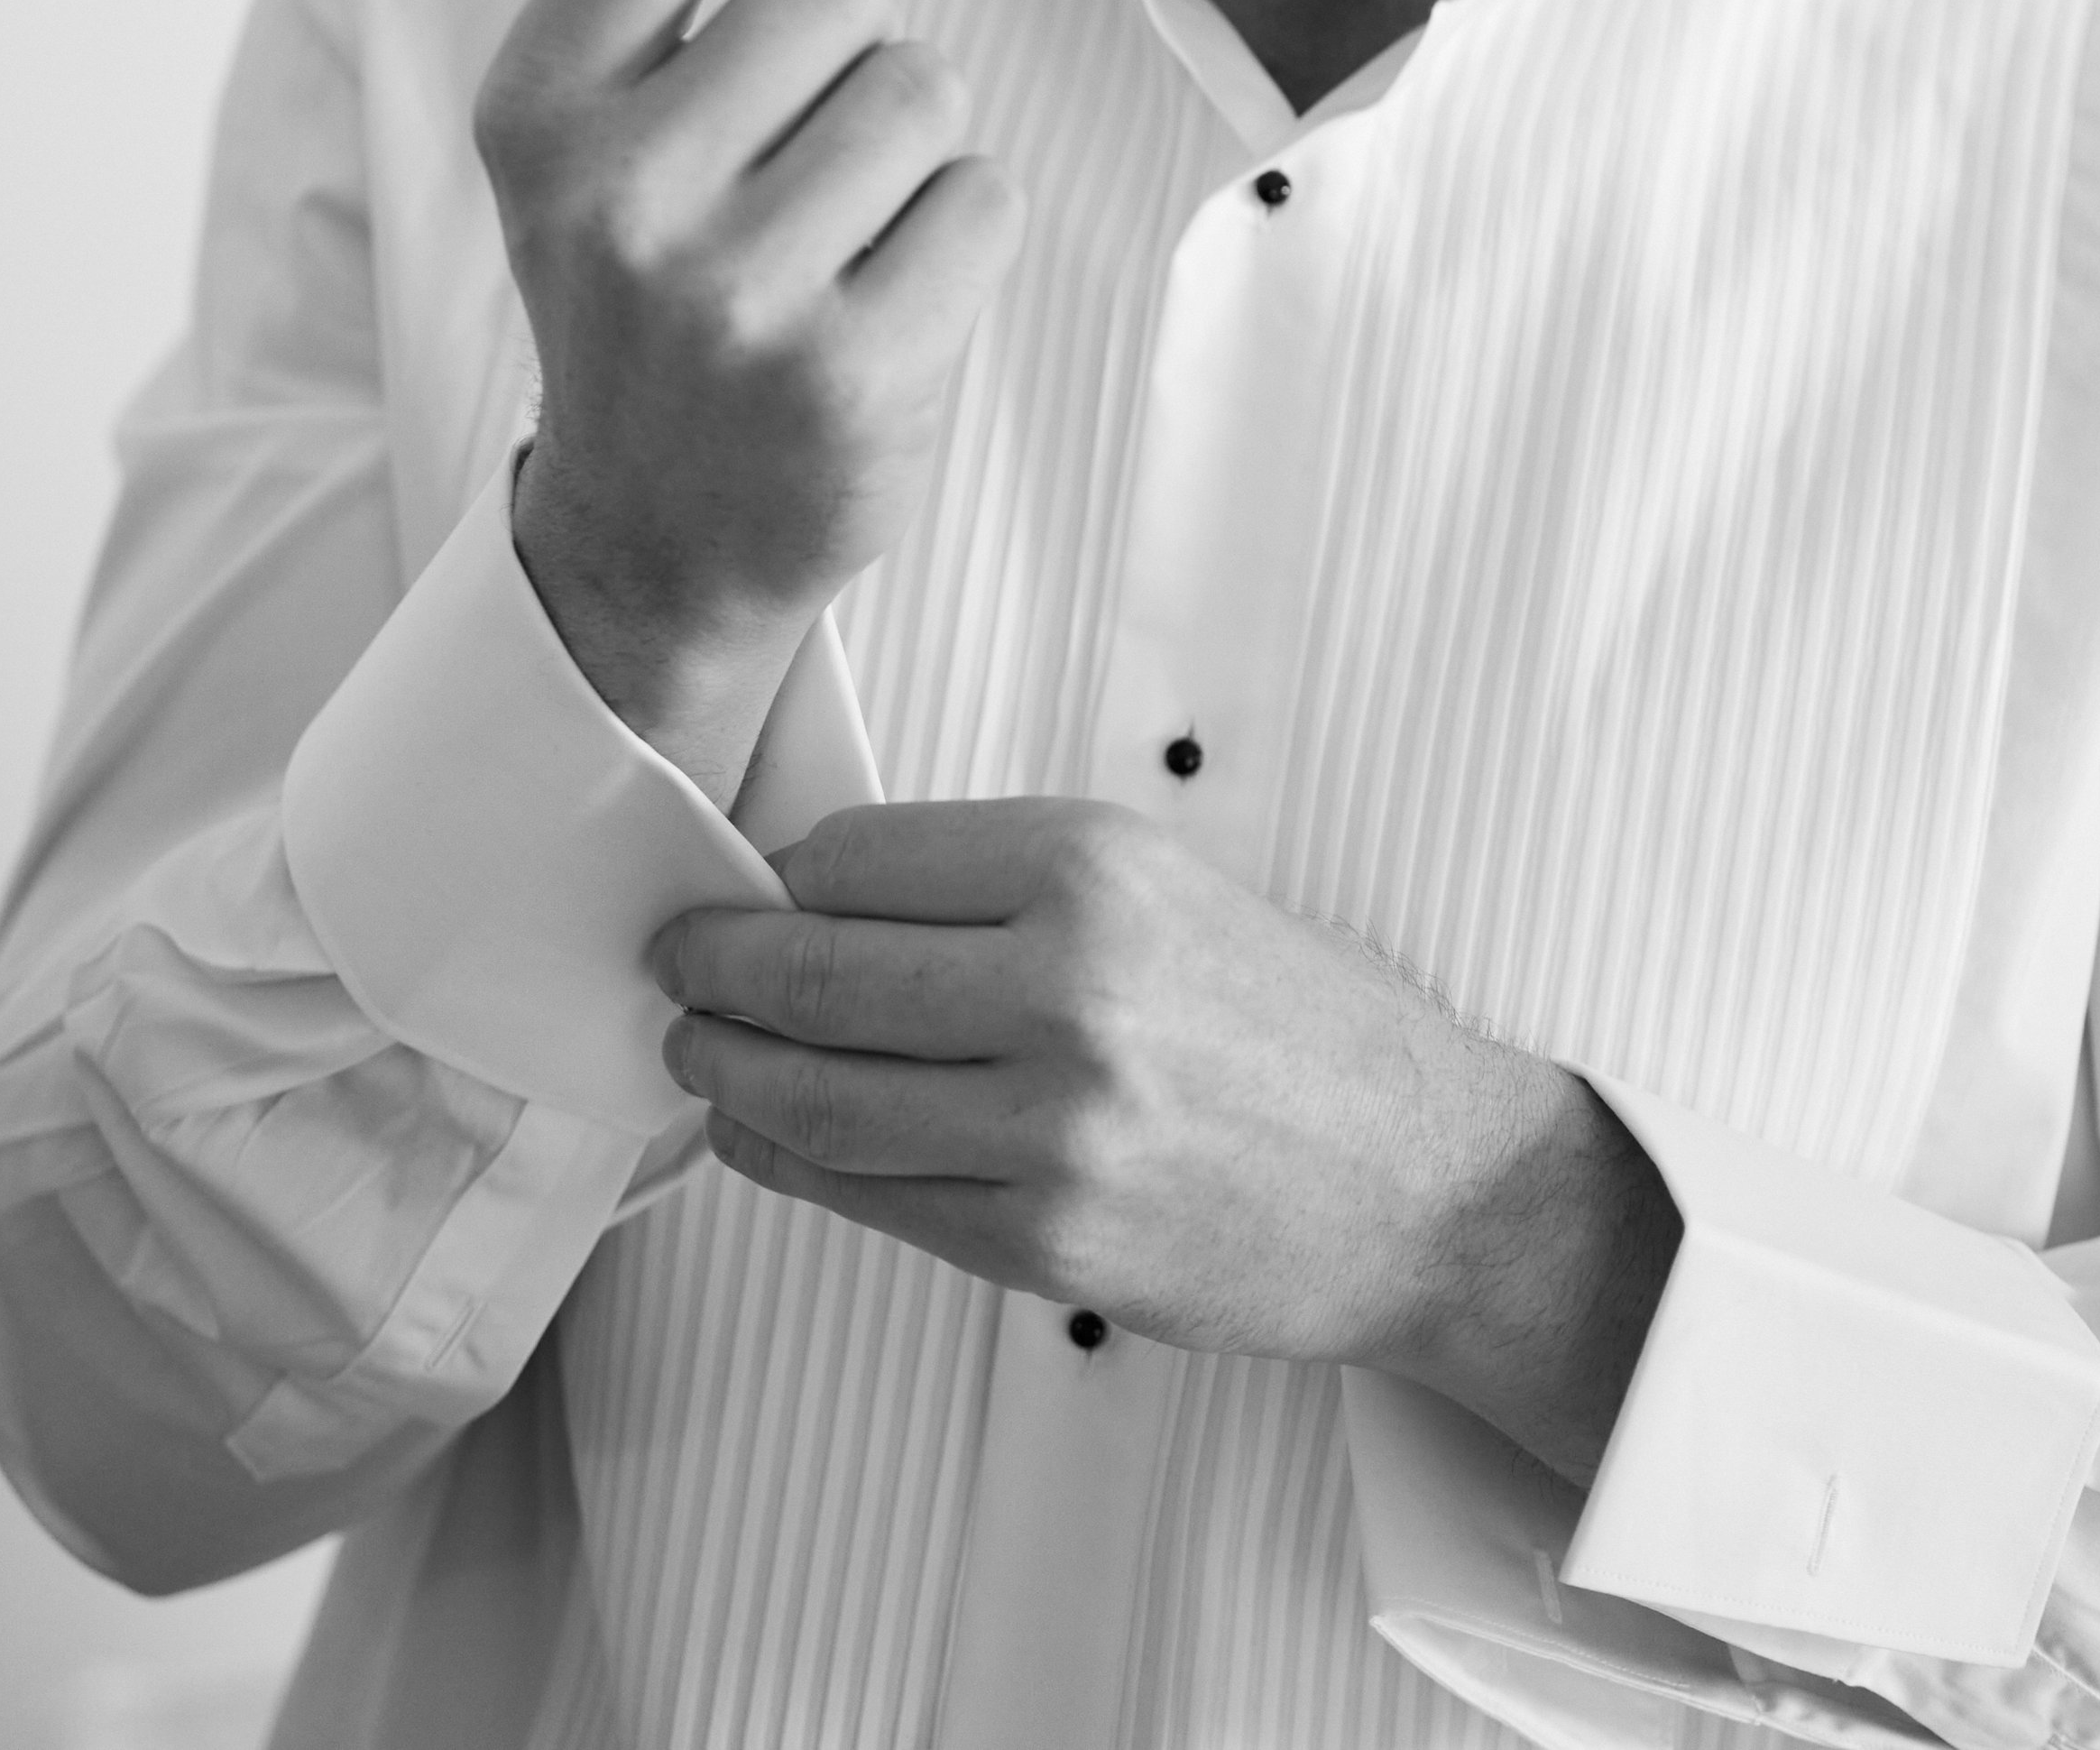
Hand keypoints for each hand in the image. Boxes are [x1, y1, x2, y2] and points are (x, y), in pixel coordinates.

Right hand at [475, 0, 1025, 805]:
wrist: (655, 540)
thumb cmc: (649, 289)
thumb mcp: (606, 118)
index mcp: (538, 111)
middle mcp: (618, 197)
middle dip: (863, 38)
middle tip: (810, 141)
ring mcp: (733, 296)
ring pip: (928, 89)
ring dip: (918, 143)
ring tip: (847, 227)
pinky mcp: (851, 375)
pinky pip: (985, 201)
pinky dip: (964, 232)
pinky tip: (891, 294)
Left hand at [654, 798, 1676, 1483]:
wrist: (1423, 1180)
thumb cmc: (1295, 1020)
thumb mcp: (1164, 881)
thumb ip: (1000, 881)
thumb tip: (823, 891)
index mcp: (1091, 866)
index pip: (853, 856)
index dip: (781, 876)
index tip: (751, 886)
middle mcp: (1062, 987)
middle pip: (809, 973)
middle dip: (712, 969)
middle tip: (676, 963)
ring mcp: (1047, 1128)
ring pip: (814, 1096)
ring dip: (725, 1073)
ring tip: (696, 1053)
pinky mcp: (1042, 1243)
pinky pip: (866, 1195)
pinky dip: (790, 1160)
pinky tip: (767, 1133)